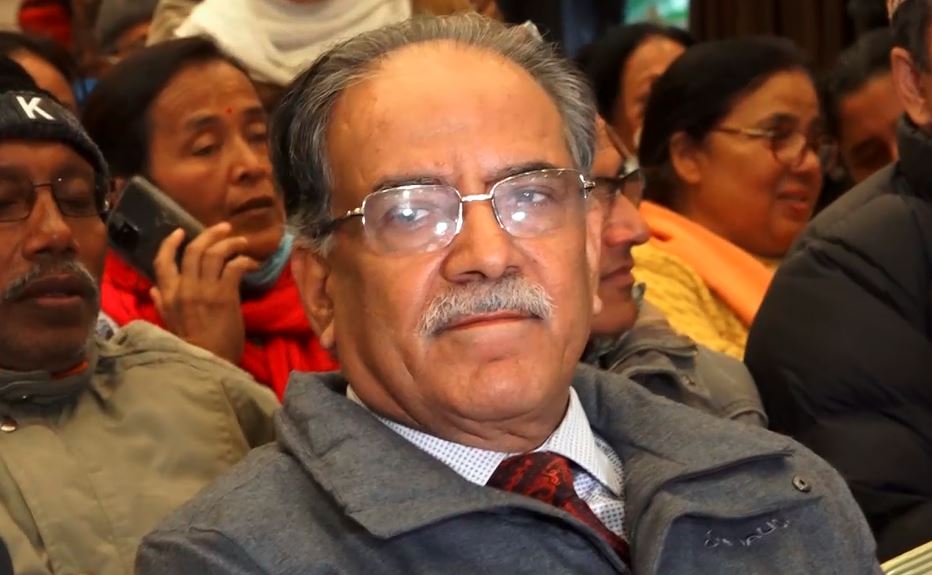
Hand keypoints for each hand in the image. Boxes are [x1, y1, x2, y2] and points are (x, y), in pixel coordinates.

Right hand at [151, 223, 258, 363]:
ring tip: (242, 242)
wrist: (208, 363)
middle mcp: (184, 288)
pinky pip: (234, 267)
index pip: (162, 261)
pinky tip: (252, 263)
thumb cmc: (192, 348)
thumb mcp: (169, 324)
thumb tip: (154, 288)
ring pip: (214, 253)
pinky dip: (244, 260)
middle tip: (224, 228)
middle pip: (194, 250)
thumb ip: (162, 304)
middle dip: (209, 234)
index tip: (181, 232)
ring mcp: (204, 290)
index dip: (171, 243)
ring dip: (230, 243)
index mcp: (168, 295)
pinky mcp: (225, 295)